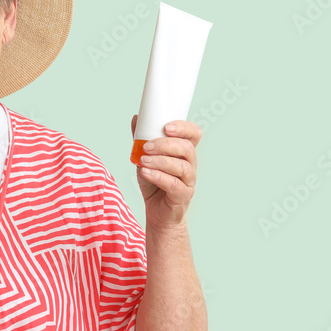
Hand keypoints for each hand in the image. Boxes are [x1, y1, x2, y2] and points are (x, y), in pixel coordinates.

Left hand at [130, 115, 200, 229]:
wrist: (156, 212)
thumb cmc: (154, 182)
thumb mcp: (146, 158)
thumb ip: (142, 139)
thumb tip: (136, 118)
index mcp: (184, 152)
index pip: (194, 134)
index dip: (183, 128)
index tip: (166, 126)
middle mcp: (190, 165)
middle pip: (186, 149)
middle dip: (165, 145)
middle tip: (146, 146)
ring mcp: (188, 181)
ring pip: (181, 167)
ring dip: (160, 161)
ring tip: (143, 161)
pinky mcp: (183, 196)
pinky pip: (174, 185)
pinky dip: (158, 177)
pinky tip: (145, 173)